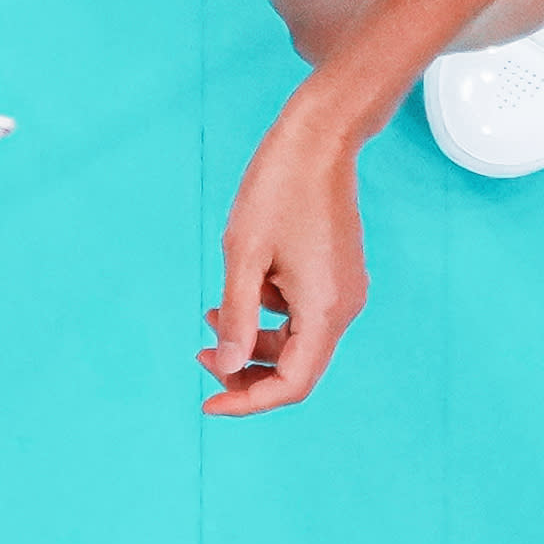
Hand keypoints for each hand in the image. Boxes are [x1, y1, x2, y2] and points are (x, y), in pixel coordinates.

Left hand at [199, 98, 369, 414]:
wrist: (318, 138)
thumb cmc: (278, 188)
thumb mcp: (244, 254)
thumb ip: (236, 315)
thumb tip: (226, 366)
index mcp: (325, 309)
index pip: (292, 384)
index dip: (248, 401)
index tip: (207, 404)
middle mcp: (343, 307)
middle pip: (296, 369)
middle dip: (246, 372)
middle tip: (200, 356)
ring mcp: (343, 291)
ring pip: (296, 342)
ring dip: (252, 341)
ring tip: (209, 318)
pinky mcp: (336, 276)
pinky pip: (301, 315)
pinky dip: (267, 315)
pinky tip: (238, 291)